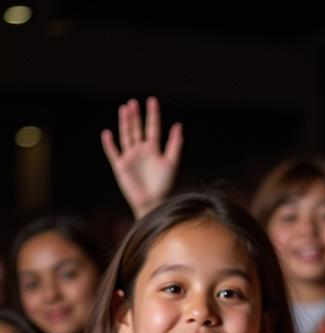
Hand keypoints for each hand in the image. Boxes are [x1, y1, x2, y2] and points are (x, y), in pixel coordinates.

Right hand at [101, 96, 182, 218]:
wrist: (154, 202)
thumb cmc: (165, 185)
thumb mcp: (172, 162)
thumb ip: (175, 144)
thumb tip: (178, 125)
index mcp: (154, 149)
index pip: (153, 128)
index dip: (153, 115)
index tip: (152, 100)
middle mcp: (141, 151)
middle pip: (137, 129)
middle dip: (135, 116)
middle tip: (133, 102)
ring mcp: (130, 157)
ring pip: (126, 136)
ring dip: (125, 123)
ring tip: (124, 109)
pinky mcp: (120, 166)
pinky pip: (113, 152)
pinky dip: (109, 144)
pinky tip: (107, 133)